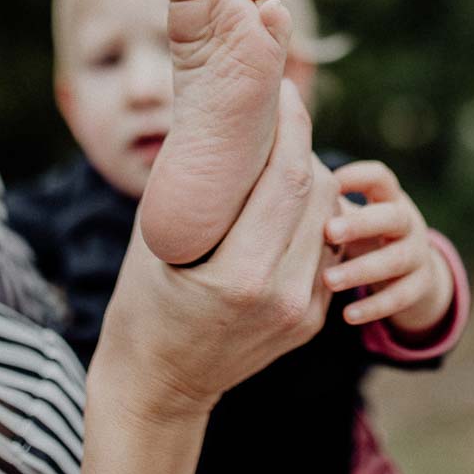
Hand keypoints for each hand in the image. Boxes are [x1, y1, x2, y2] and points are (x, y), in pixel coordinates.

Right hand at [90, 80, 339, 420]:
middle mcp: (282, 295)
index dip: (292, 127)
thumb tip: (219, 113)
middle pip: (318, 193)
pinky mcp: (313, 320)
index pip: (288, 181)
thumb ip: (196, 184)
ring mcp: (304, 312)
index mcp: (239, 276)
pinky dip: (312, 216)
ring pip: (329, 218)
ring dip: (312, 177)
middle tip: (281, 110)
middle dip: (302, 144)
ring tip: (280, 153)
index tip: (282, 90)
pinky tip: (286, 199)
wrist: (159, 383)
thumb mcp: (159, 239)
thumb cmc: (144, 301)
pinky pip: (325, 249)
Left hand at [322, 160, 454, 336]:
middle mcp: (407, 222)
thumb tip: (271, 187)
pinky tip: (348, 315)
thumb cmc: (361, 236)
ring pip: (397, 259)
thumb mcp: (348, 216)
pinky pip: (402, 297)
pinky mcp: (420, 286)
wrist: (411, 273)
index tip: (327, 184)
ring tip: (328, 280)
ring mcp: (418, 254)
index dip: (358, 178)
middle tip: (327, 232)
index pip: (380, 178)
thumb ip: (321, 204)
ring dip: (362, 269)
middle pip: (392, 216)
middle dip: (360, 224)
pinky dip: (375, 307)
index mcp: (388, 199)